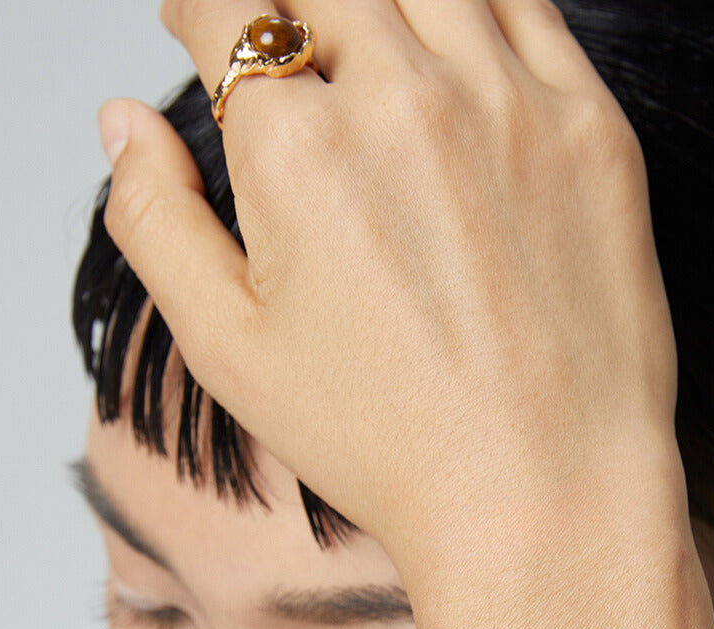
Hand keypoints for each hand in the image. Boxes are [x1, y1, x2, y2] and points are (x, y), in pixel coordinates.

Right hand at [99, 0, 682, 585]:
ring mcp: (511, 105)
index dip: (201, 12)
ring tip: (367, 43)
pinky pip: (529, 8)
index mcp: (298, 149)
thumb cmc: (387, 444)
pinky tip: (458, 45)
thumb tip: (121, 122)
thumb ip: (155, 221)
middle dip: (287, 9)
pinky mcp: (592, 130)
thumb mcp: (230, 353)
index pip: (226, 10)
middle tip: (287, 51)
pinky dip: (478, 9)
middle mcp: (405, 99)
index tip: (202, 30)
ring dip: (378, 0)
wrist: (543, 494)